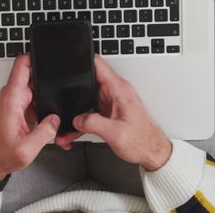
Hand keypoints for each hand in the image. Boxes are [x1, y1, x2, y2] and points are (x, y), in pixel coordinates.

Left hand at [0, 54, 60, 180]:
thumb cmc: (2, 155)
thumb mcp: (27, 149)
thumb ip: (45, 132)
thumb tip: (56, 119)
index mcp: (12, 99)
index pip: (22, 65)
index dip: (35, 55)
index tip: (48, 54)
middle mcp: (13, 97)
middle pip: (34, 76)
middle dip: (48, 80)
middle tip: (62, 91)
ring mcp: (16, 101)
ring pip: (37, 89)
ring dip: (47, 96)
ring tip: (54, 113)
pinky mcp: (20, 108)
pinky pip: (36, 99)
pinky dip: (44, 107)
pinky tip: (48, 120)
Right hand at [54, 55, 171, 171]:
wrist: (152, 152)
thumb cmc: (143, 141)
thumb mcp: (115, 133)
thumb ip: (93, 123)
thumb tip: (77, 119)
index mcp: (120, 90)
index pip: (99, 64)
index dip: (83, 60)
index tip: (70, 64)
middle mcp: (116, 93)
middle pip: (88, 81)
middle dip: (73, 90)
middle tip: (62, 102)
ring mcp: (111, 102)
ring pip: (86, 98)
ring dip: (76, 110)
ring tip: (66, 124)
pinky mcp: (109, 112)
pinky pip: (90, 111)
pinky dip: (81, 120)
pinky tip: (74, 131)